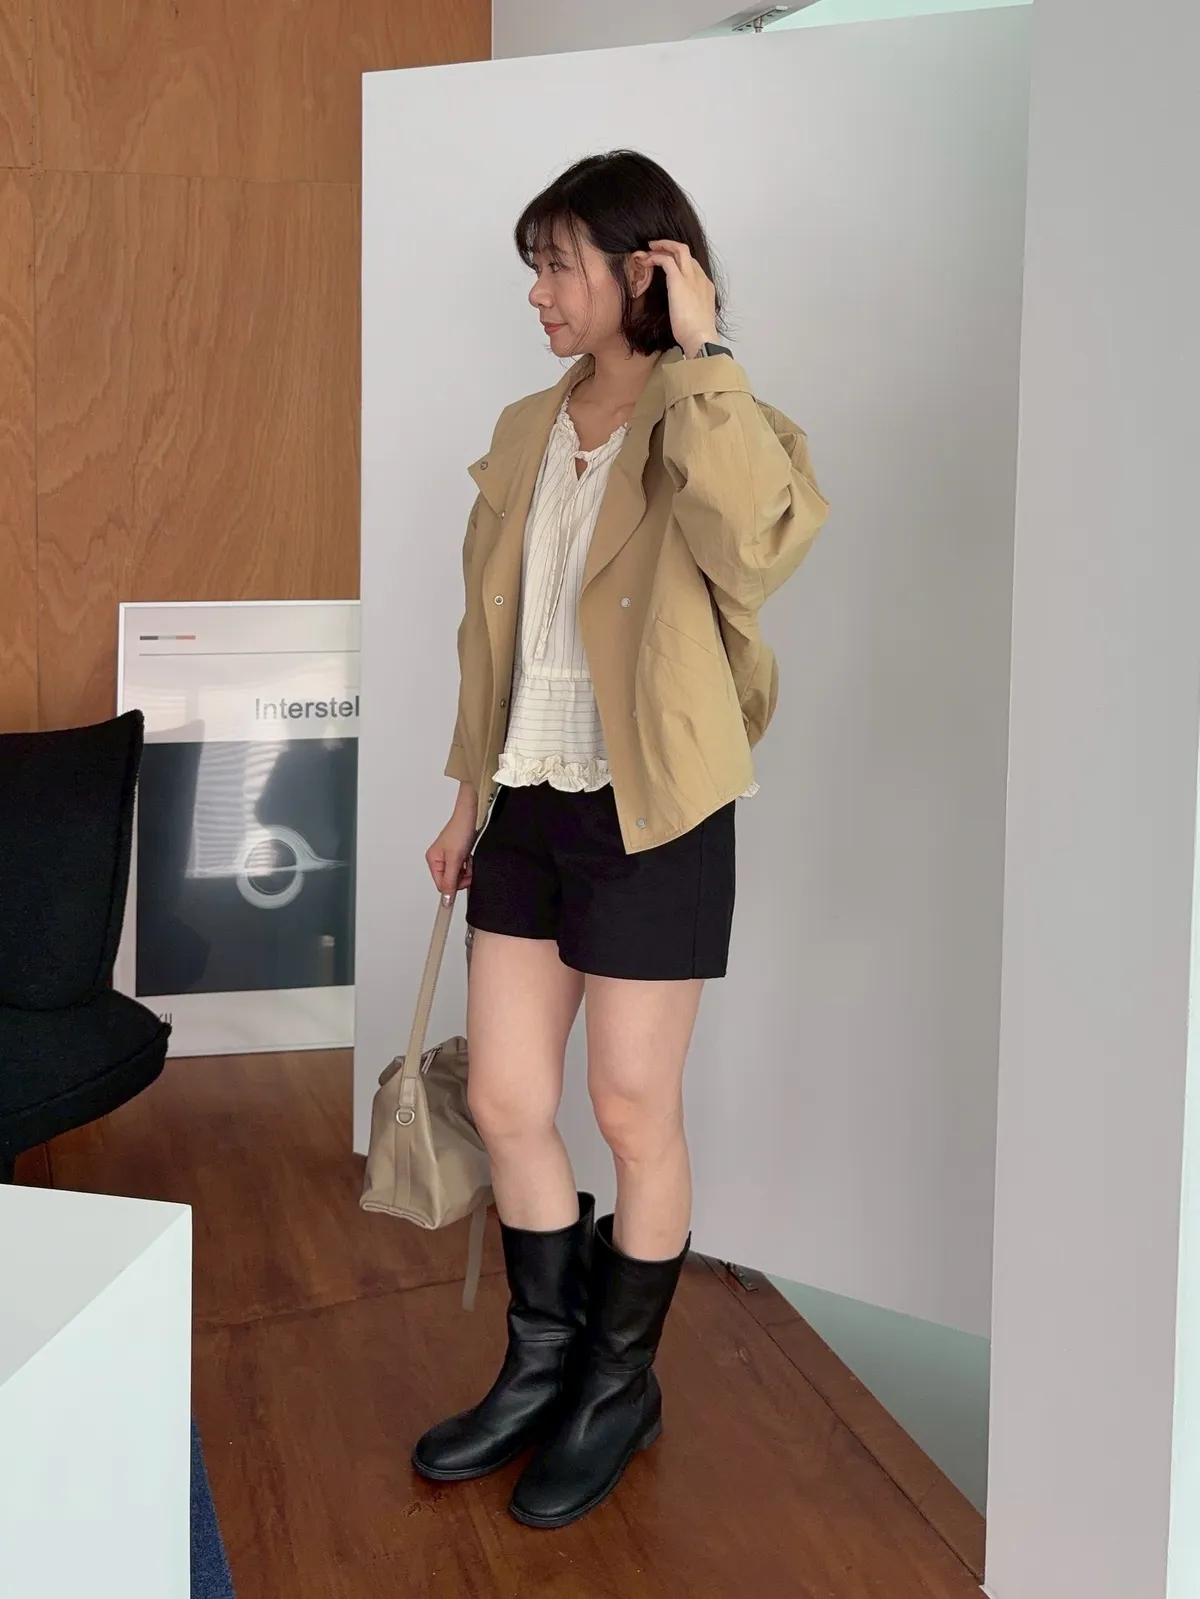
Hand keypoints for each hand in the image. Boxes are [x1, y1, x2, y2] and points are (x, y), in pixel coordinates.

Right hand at [426, 790, 476, 896]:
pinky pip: (463, 868)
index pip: (442, 885)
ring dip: (466, 871)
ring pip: (458, 875)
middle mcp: (439, 860)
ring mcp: (449, 857)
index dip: (454, 886)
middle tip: (467, 867)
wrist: (471, 816)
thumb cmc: (460, 830)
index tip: (464, 884)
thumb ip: (450, 880)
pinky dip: (468, 865)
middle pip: (451, 881)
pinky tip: (469, 857)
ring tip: (468, 859)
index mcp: (433, 860)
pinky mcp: (458, 854)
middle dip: (462, 877)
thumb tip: (446, 899)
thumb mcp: (455, 859)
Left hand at [643, 239, 718, 356]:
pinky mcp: (679, 282)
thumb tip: (682, 312)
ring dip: (662, 246)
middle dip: (670, 246)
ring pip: (679, 249)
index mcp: (706, 286)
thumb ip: (690, 308)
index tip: (667, 262)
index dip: (678, 260)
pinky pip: (666, 260)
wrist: (701, 338)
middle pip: (686, 252)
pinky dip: (655, 257)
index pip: (692, 265)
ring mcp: (691, 278)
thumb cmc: (697, 335)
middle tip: (655, 248)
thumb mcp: (696, 317)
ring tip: (649, 249)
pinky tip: (646, 262)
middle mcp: (700, 277)